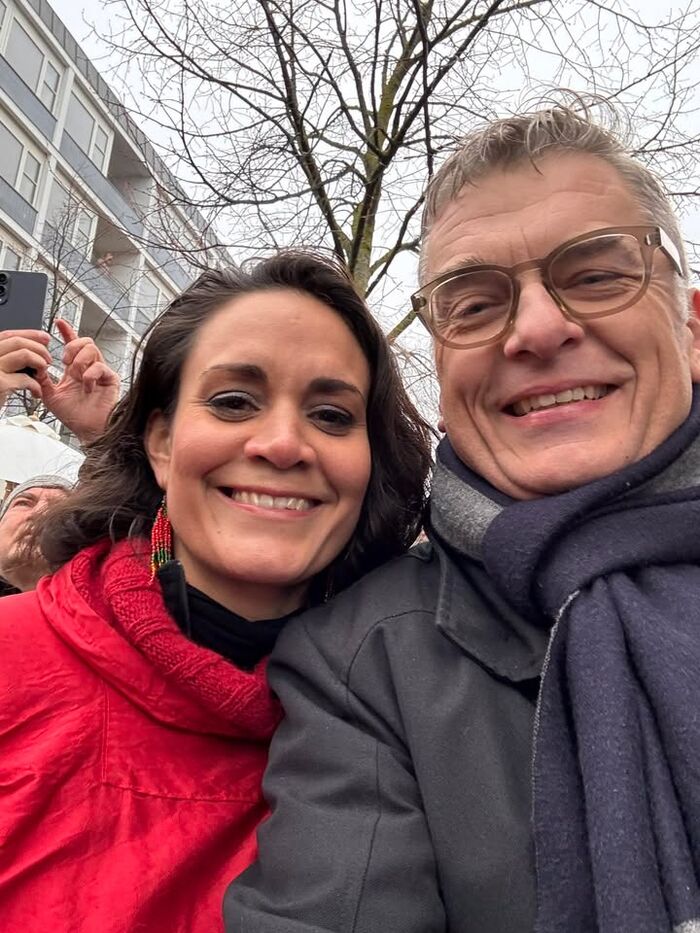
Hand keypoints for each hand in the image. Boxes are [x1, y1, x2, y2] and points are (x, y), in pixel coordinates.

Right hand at [0, 330, 52, 406]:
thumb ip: (9, 359)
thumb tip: (32, 348)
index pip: (8, 335)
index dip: (29, 334)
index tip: (45, 337)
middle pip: (18, 342)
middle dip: (39, 348)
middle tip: (49, 359)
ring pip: (24, 354)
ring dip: (40, 363)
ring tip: (44, 374)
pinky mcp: (1, 384)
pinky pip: (25, 378)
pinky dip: (36, 386)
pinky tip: (37, 393)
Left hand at [37, 319, 120, 443]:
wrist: (87, 429)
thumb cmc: (75, 416)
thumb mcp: (51, 396)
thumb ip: (44, 380)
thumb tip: (38, 366)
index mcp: (75, 370)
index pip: (72, 345)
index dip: (67, 331)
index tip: (59, 322)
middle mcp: (88, 368)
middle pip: (85, 341)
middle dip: (72, 347)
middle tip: (65, 361)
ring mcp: (100, 373)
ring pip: (92, 349)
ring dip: (79, 360)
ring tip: (76, 375)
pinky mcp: (110, 379)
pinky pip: (100, 366)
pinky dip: (89, 375)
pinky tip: (86, 386)